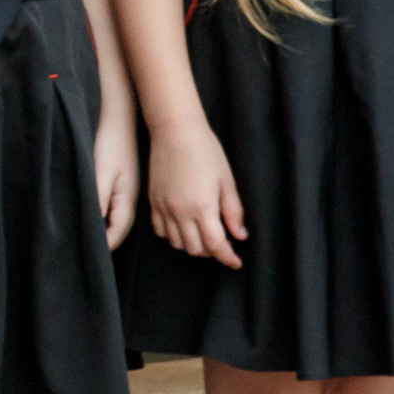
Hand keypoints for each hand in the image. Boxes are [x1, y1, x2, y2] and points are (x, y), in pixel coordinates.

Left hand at [93, 106, 138, 248]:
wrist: (119, 118)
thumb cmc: (109, 143)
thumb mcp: (100, 172)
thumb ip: (98, 199)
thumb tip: (95, 226)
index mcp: (126, 198)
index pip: (117, 231)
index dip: (105, 245)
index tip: (91, 259)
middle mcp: (130, 196)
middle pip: (120, 227)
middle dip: (107, 241)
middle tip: (89, 253)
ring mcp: (128, 189)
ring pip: (118, 217)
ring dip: (107, 229)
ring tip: (92, 240)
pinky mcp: (123, 181)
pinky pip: (117, 206)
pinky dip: (107, 215)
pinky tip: (98, 216)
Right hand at [147, 122, 245, 267]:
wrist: (175, 131)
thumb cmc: (205, 151)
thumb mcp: (227, 180)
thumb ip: (233, 211)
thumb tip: (239, 235)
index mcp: (202, 207)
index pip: (216, 245)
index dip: (228, 257)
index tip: (235, 262)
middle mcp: (180, 212)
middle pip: (195, 249)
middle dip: (211, 252)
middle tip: (222, 244)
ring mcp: (164, 207)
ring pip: (177, 243)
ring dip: (192, 245)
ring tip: (203, 236)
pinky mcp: (153, 201)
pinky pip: (160, 230)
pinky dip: (172, 236)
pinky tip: (182, 227)